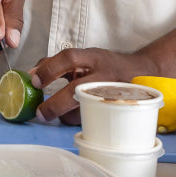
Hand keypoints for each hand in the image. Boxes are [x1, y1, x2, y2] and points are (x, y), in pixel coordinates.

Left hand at [28, 48, 159, 123]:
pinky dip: (77, 119)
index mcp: (94, 58)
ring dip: (64, 115)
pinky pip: (91, 120)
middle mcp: (104, 75)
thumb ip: (58, 63)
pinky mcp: (115, 111)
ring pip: (83, 110)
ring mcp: (110, 95)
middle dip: (55, 104)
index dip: (49, 68)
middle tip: (40, 112)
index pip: (70, 57)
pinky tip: (73, 114)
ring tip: (56, 112)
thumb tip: (32, 74)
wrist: (143, 74)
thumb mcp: (86, 57)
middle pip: (77, 90)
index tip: (34, 80)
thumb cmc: (106, 66)